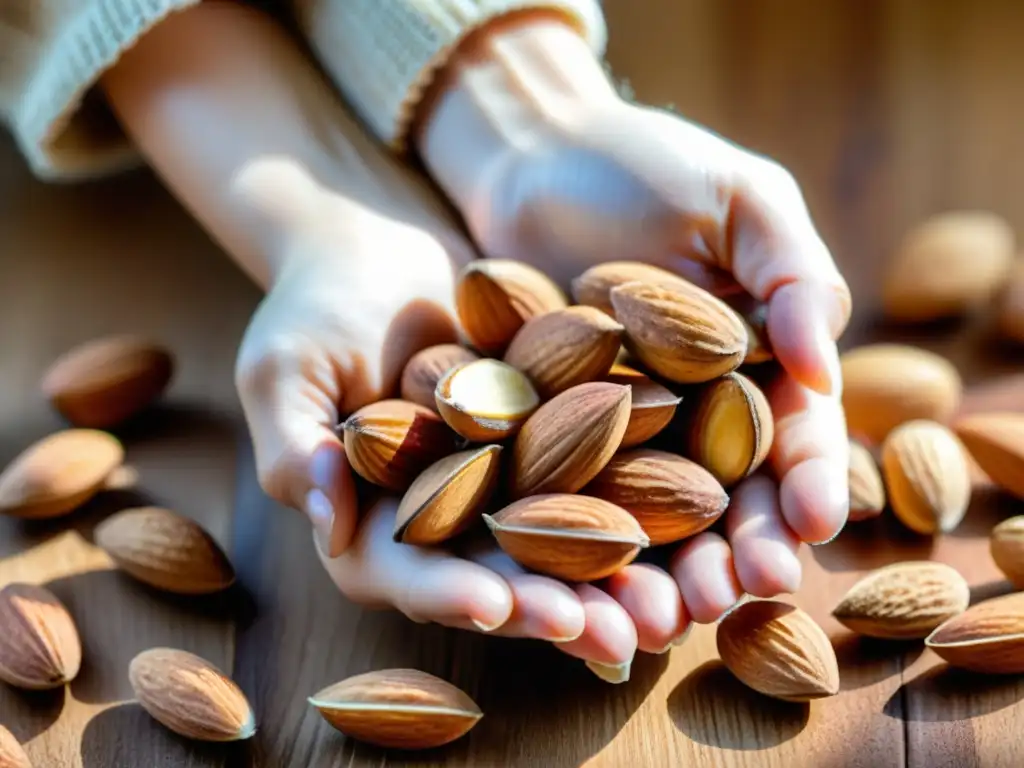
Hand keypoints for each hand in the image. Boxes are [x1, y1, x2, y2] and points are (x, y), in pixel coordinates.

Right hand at [233, 173, 685, 679]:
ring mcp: (502, 483)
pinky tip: (694, 517)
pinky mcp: (551, 440)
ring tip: (664, 605)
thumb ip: (295, 445)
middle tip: (610, 634)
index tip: (496, 606)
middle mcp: (444, 520)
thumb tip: (321, 519)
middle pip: (497, 579)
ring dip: (610, 580)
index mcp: (369, 525)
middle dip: (551, 609)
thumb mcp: (286, 371)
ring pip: (560, 543)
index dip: (449, 594)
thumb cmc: (314, 309)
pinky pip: (598, 474)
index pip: (407, 576)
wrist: (377, 246)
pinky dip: (641, 498)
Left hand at [417, 19, 852, 616]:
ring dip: (655, 571)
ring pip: (643, 515)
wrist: (530, 155)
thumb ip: (794, 270)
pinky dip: (565, 542)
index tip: (811, 523)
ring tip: (657, 618)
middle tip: (733, 594)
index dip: (807, 480)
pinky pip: (555, 492)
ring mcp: (611, 427)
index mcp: (752, 364)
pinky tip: (570, 588)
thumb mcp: (739, 198)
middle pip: (722, 495)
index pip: (792, 434)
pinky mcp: (537, 430)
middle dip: (733, 550)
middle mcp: (688, 410)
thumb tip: (825, 361)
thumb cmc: (645, 162)